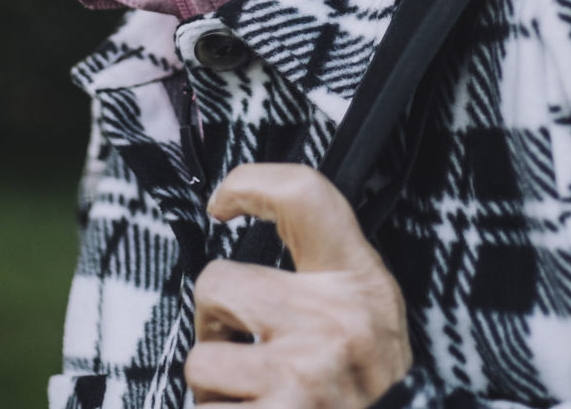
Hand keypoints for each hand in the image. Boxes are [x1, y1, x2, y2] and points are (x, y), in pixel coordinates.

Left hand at [185, 163, 412, 407]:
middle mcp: (333, 324)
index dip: (251, 182)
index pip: (304, 197)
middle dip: (214, 321)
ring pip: (199, 361)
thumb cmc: (371, 385)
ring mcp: (302, 380)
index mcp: (357, 283)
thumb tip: (238, 207)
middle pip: (215, 281)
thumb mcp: (369, 311)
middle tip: (243, 348)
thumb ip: (322, 269)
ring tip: (254, 398)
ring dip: (214, 388)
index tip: (222, 202)